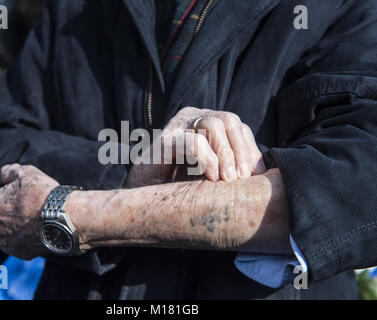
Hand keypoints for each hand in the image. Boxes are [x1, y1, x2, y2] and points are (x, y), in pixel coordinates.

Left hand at [0, 164, 58, 259]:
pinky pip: (21, 242)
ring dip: (18, 225)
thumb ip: (11, 171)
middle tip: (30, 204)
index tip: (22, 191)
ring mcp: (5, 244)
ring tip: (37, 216)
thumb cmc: (43, 195)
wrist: (64, 219)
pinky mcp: (20, 254)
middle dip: (10, 210)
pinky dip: (28, 236)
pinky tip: (41, 228)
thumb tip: (6, 173)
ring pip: (9, 231)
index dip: (8, 192)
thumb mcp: (27, 173)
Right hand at [125, 107, 265, 186]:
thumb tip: (262, 172)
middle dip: (241, 151)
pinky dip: (207, 159)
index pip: (238, 126)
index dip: (250, 149)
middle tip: (242, 179)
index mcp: (207, 122)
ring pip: (214, 125)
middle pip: (230, 120)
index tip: (254, 175)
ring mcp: (178, 125)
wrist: (144, 194)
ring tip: (227, 180)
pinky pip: (193, 141)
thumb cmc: (180, 183)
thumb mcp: (212, 172)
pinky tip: (210, 177)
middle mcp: (194, 118)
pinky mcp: (165, 140)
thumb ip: (231, 165)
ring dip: (226, 155)